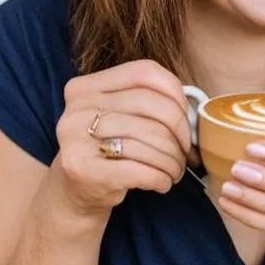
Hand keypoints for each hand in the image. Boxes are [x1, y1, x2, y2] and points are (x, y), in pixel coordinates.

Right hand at [54, 60, 192, 213]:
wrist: (74, 193)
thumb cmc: (106, 151)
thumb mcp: (116, 117)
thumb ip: (144, 102)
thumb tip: (190, 110)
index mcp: (86, 87)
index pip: (144, 72)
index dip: (175, 92)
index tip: (185, 115)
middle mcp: (77, 109)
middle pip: (152, 106)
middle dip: (180, 131)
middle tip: (185, 150)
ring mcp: (76, 139)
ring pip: (150, 140)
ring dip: (173, 159)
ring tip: (175, 170)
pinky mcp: (83, 170)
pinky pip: (142, 170)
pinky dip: (161, 177)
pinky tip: (163, 182)